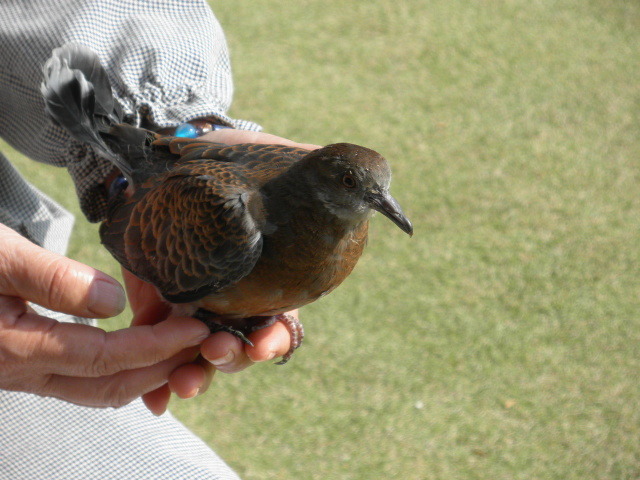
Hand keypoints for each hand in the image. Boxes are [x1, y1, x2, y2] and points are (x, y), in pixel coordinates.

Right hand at [0, 223, 210, 407]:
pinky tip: (132, 346)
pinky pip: (75, 378)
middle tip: (199, 346)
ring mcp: (16, 373)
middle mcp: (17, 371)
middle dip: (159, 369)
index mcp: (15, 347)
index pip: (106, 357)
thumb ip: (51, 280)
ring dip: (141, 372)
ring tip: (177, 347)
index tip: (196, 328)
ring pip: (91, 388)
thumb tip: (112, 302)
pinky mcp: (16, 363)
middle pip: (105, 386)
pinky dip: (114, 368)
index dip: (157, 346)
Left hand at [134, 129, 319, 414]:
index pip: (278, 321)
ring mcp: (194, 300)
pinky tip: (154, 397)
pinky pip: (155, 341)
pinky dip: (155, 368)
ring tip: (181, 379)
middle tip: (219, 349)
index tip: (267, 344)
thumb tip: (372, 187)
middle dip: (233, 358)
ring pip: (198, 352)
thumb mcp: (289, 160)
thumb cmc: (242, 156)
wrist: (182, 148)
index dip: (276, 340)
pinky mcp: (157, 298)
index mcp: (269, 279)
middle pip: (240, 346)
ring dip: (195, 374)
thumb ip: (327, 177)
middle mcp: (235, 297)